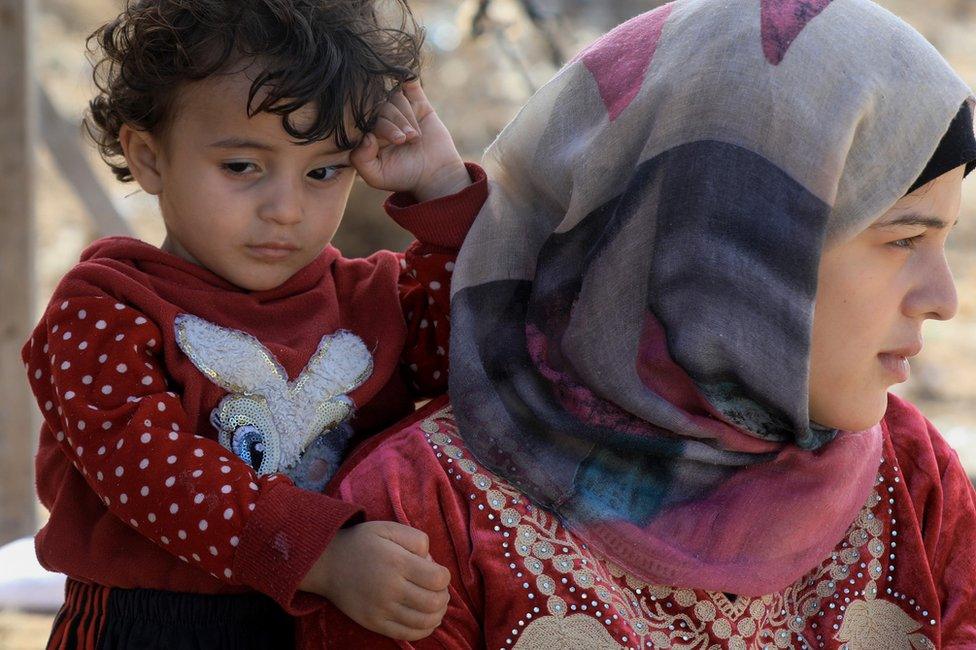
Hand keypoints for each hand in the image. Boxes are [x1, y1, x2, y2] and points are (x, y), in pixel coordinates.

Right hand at [299, 521, 451, 640]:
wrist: (327, 563)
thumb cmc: (362, 543)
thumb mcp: (389, 528)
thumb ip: (416, 538)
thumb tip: (432, 561)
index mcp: (397, 562)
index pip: (438, 579)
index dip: (445, 576)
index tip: (438, 572)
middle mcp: (391, 588)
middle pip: (434, 603)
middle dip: (444, 596)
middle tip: (439, 589)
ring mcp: (381, 609)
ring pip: (424, 622)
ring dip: (438, 614)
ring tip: (435, 604)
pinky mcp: (374, 623)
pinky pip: (407, 634)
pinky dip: (424, 630)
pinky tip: (425, 619)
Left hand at [350, 80, 470, 201]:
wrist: (435, 174)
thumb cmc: (403, 176)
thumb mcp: (376, 176)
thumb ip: (360, 160)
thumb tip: (364, 135)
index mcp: (367, 132)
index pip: (364, 118)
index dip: (379, 128)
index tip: (394, 142)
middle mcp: (381, 118)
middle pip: (380, 107)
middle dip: (393, 124)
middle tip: (404, 140)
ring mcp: (399, 109)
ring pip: (396, 98)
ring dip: (406, 116)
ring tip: (414, 136)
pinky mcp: (418, 102)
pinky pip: (410, 83)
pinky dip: (408, 79)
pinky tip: (408, 80)